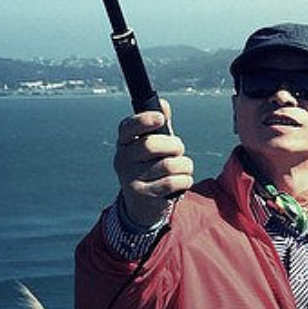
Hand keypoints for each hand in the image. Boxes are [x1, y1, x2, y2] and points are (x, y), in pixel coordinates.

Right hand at [112, 99, 192, 225]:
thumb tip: (163, 104)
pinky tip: (184, 180)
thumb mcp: (155, 145)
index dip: (144, 120)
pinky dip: (185, 179)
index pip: (128, 127)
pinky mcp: (143, 195)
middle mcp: (122, 160)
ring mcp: (130, 179)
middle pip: (151, 145)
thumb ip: (160, 126)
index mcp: (124, 143)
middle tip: (179, 149)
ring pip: (167, 164)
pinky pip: (172, 182)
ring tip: (184, 167)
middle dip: (174, 145)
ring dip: (184, 164)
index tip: (161, 119)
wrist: (142, 205)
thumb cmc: (152, 166)